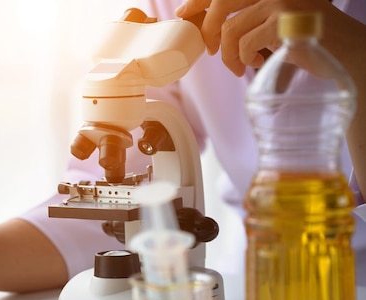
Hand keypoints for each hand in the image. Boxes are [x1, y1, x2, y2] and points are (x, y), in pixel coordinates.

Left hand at [175, 0, 337, 75]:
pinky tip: (255, 64)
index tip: (183, 13)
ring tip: (240, 66)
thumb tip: (205, 25)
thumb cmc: (305, 40)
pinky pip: (244, 45)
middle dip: (208, 30)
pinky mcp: (283, 22)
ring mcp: (281, 1)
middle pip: (222, 3)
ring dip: (229, 55)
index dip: (200, 0)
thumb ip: (247, 18)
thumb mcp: (273, 23)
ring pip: (230, 30)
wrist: (344, 54)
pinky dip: (243, 60)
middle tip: (210, 50)